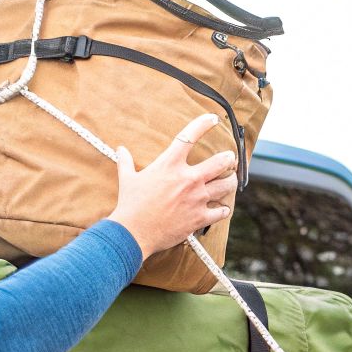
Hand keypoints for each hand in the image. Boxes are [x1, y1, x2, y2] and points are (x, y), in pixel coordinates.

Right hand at [106, 113, 235, 254]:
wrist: (134, 232)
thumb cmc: (130, 205)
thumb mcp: (127, 179)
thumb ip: (126, 162)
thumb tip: (120, 150)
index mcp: (170, 164)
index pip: (189, 136)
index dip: (204, 124)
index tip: (213, 119)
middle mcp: (188, 178)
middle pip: (220, 162)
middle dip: (229, 159)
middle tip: (230, 159)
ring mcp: (196, 198)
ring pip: (226, 186)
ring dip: (231, 182)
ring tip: (231, 181)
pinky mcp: (199, 217)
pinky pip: (221, 211)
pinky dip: (223, 210)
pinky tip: (222, 208)